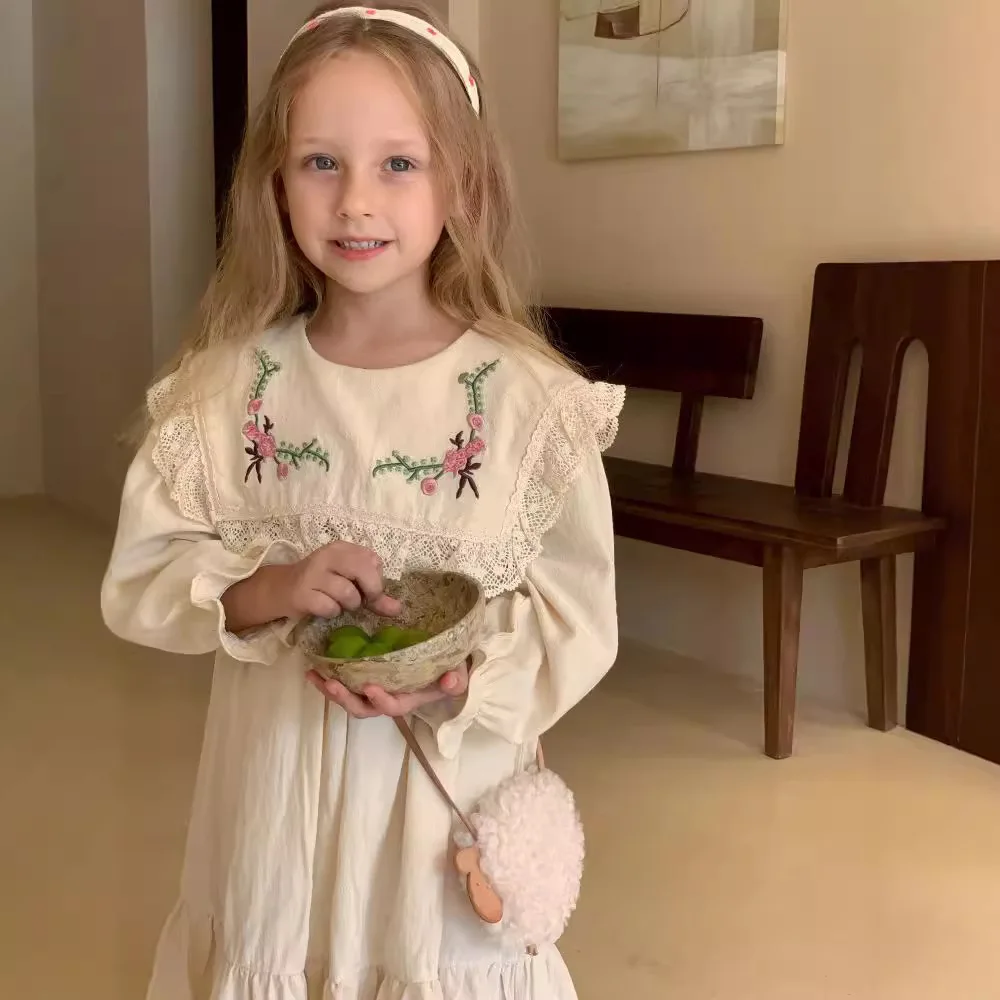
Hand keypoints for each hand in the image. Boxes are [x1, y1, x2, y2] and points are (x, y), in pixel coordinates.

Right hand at [223, 542, 400, 632]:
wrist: (281, 589)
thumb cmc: (321, 585)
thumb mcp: (349, 584)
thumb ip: (374, 596)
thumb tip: (398, 609)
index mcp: (342, 548)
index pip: (374, 560)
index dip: (376, 580)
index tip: (367, 589)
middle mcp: (328, 555)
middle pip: (364, 571)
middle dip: (369, 592)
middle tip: (360, 600)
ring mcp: (313, 573)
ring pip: (348, 593)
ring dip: (348, 605)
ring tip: (338, 603)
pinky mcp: (301, 592)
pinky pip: (329, 607)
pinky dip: (331, 612)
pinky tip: (324, 608)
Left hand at [306, 659, 470, 718]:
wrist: (441, 664)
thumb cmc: (448, 670)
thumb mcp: (457, 673)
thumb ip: (456, 679)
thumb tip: (450, 682)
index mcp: (408, 700)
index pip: (393, 707)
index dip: (381, 700)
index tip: (370, 687)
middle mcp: (387, 699)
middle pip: (363, 708)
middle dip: (345, 699)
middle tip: (331, 684)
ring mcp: (374, 692)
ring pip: (349, 699)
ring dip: (331, 691)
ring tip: (314, 676)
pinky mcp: (364, 680)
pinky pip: (345, 685)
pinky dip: (329, 679)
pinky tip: (315, 667)